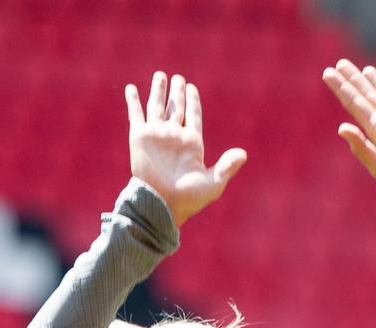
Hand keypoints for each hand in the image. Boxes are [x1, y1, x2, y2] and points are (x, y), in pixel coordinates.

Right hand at [125, 72, 246, 226]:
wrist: (162, 204)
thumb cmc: (189, 198)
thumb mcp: (213, 183)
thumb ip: (227, 166)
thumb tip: (244, 154)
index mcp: (192, 144)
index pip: (193, 116)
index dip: (193, 102)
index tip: (192, 88)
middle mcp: (174, 136)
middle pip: (176, 108)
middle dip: (177, 93)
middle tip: (178, 79)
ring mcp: (156, 135)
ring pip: (157, 107)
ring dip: (158, 91)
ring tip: (161, 75)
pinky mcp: (139, 137)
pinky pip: (135, 114)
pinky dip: (133, 101)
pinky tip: (131, 88)